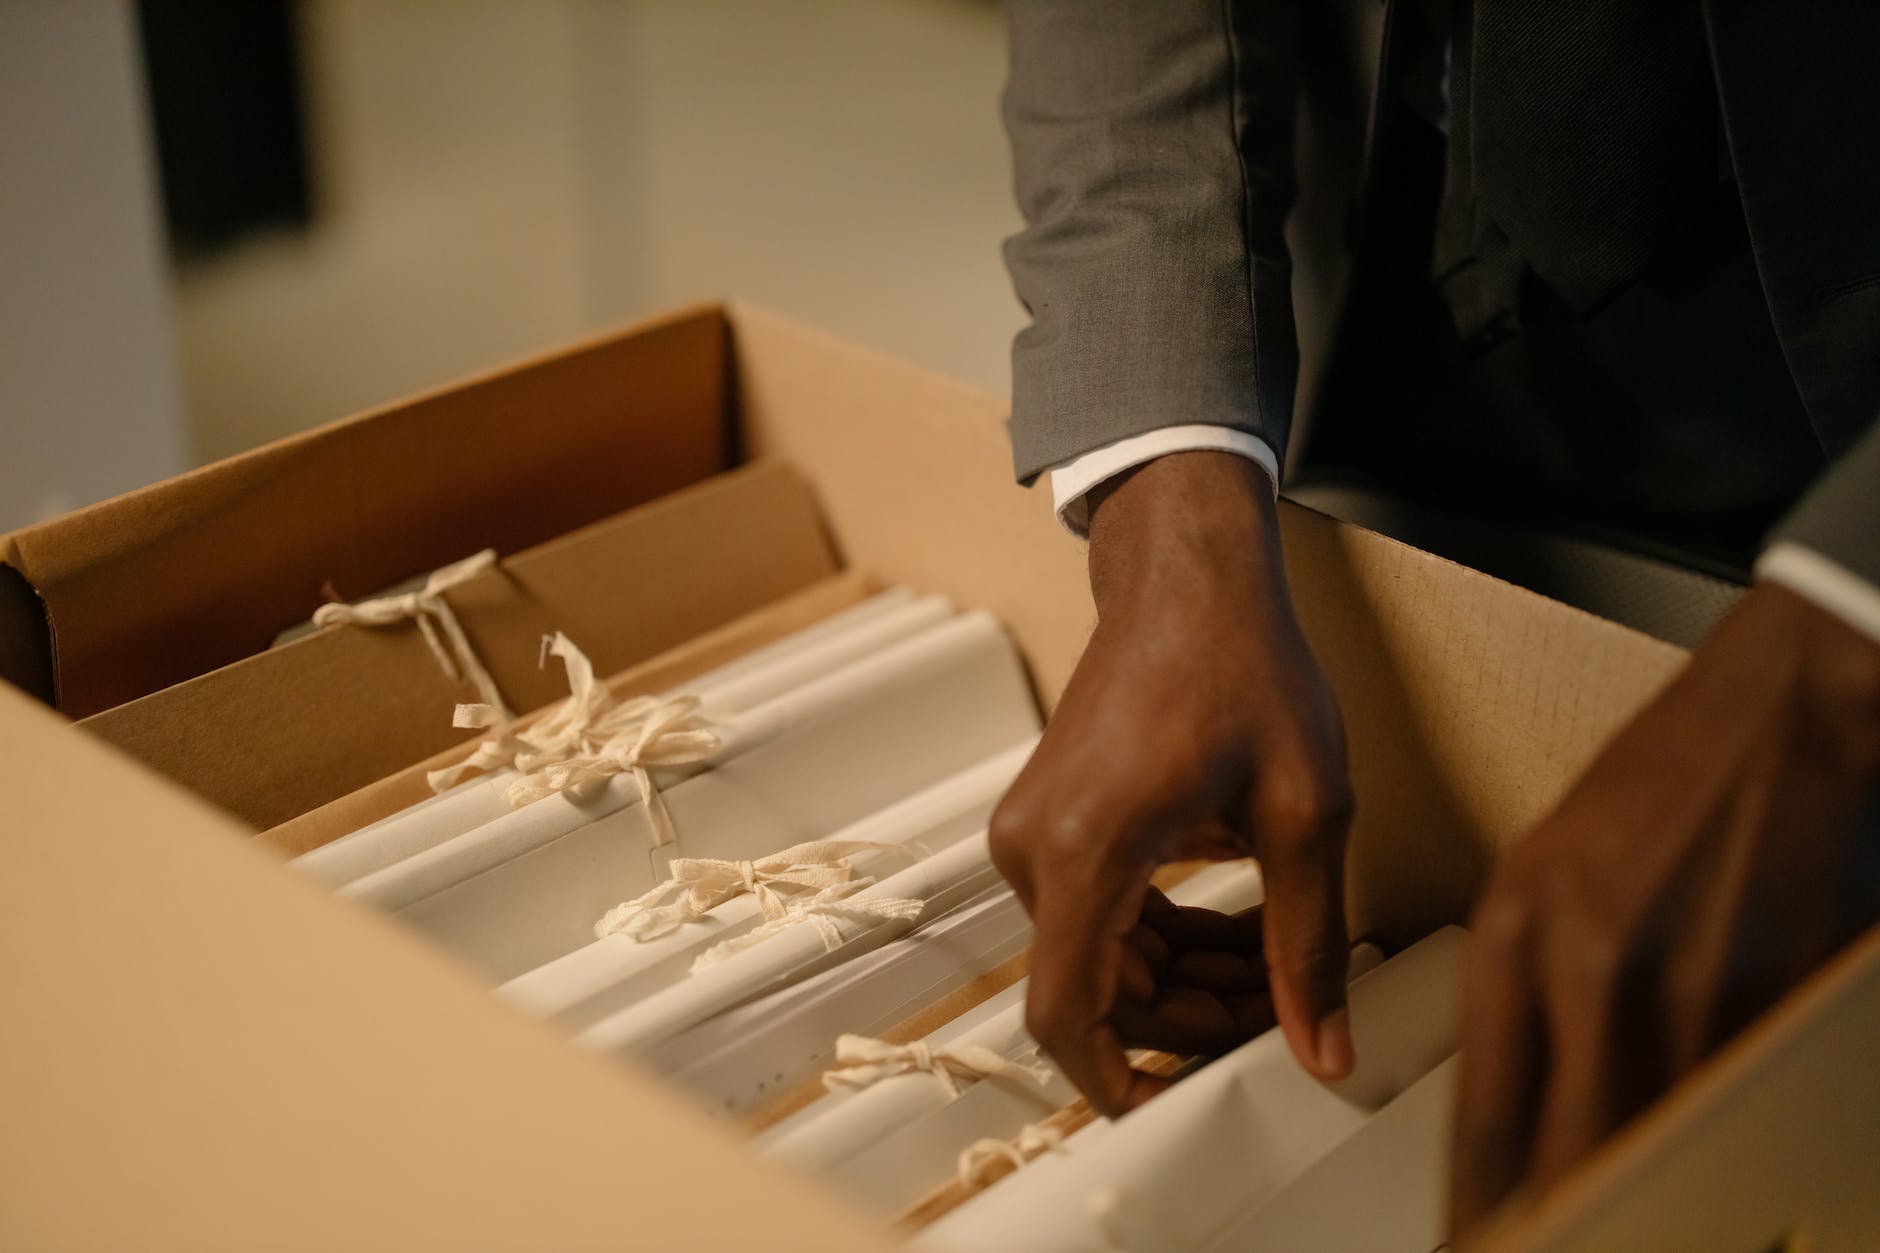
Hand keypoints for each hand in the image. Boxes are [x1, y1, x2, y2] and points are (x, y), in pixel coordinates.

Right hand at [989, 451, 1355, 1116]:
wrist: (1188, 580)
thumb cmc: (1241, 665)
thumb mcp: (1305, 812)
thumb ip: (1305, 943)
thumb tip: (1320, 1047)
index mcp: (1087, 847)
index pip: (1066, 1010)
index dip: (1112, 1082)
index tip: (1167, 1113)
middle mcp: (1035, 847)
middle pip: (1094, 991)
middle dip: (1185, 1022)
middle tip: (1277, 1016)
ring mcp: (1033, 833)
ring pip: (1097, 958)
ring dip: (1181, 980)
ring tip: (1271, 967)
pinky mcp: (1049, 822)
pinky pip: (1094, 915)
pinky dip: (1161, 937)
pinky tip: (1235, 924)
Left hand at [1450, 582, 1879, 1238]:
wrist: (1788, 711)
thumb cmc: (1667, 784)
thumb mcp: (1552, 873)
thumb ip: (1530, 982)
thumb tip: (1527, 1094)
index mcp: (1517, 936)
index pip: (1481, 1117)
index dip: (1475, 1206)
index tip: (1466, 1244)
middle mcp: (1588, 972)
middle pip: (1557, 1157)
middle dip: (1545, 1226)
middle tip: (1536, 1248)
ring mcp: (1687, 991)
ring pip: (1642, 1146)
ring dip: (1628, 1198)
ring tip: (1613, 1223)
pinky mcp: (1771, 997)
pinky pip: (1723, 1106)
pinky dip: (1702, 1145)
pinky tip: (1694, 1159)